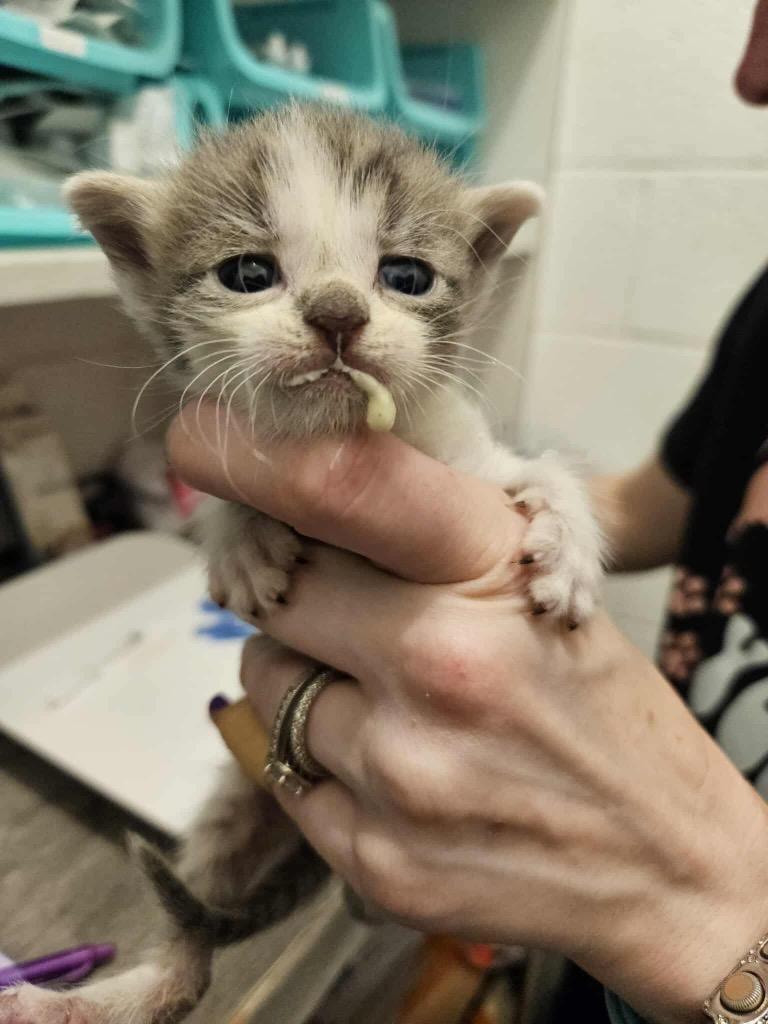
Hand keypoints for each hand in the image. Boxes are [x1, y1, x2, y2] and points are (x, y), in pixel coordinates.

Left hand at [169, 406, 767, 1023]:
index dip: (250, 455)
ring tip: (384, 702)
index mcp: (490, 570)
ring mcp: (401, 771)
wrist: (671, 865)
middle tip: (339, 609)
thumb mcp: (538, 585)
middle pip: (276, 590)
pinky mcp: (375, 861)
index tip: (200, 441)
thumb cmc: (603, 709)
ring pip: (266, 684)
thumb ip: (417, 539)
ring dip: (303, 678)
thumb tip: (288, 503)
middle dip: (291, 592)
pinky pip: (282, 771)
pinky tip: (390, 769)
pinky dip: (317, 759)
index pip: (337, 483)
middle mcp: (437, 663)